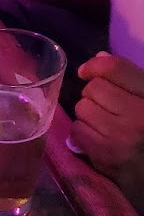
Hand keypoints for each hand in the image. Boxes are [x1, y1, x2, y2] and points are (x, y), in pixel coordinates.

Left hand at [72, 52, 143, 204]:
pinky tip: (97, 138)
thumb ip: (130, 79)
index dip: (95, 66)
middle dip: (95, 94)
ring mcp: (121, 137)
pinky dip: (83, 132)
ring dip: (88, 113)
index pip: (116, 69)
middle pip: (94, 88)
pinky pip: (78, 131)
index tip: (87, 71)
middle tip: (106, 106)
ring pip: (83, 108)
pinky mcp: (106, 157)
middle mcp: (139, 114)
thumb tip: (98, 59)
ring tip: (103, 122)